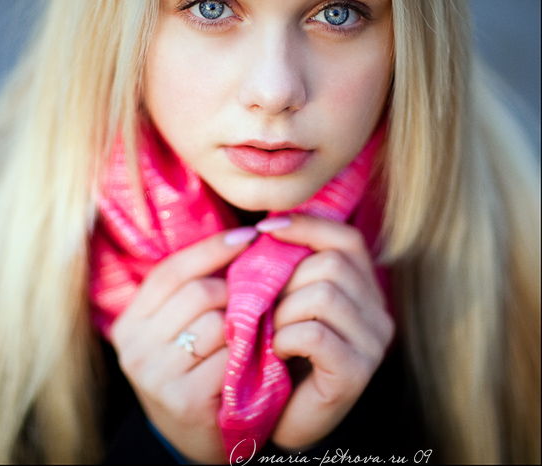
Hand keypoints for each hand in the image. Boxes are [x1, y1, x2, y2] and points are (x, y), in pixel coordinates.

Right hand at [109, 227, 257, 462]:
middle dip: (236, 290)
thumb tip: (240, 237)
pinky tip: (256, 359)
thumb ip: (194, 292)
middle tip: (262, 294)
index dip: (212, 248)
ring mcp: (155, 375)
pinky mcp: (182, 401)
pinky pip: (228, 359)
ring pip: (215, 323)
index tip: (249, 236)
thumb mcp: (179, 330)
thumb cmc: (195, 371)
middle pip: (197, 293)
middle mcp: (133, 347)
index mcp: (130, 321)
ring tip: (258, 329)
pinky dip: (248, 356)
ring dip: (245, 324)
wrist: (198, 437)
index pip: (171, 271)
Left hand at [257, 215, 394, 450]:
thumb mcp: (281, 301)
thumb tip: (266, 226)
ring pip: (324, 295)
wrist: (280, 416)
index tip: (264, 228)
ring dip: (282, 310)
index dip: (306, 225)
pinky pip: (315, 334)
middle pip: (331, 264)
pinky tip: (278, 350)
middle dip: (284, 279)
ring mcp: (372, 345)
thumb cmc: (276, 353)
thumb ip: (284, 268)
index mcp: (362, 289)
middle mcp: (377, 313)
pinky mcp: (356, 373)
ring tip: (269, 331)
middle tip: (263, 306)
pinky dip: (286, 337)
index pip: (346, 239)